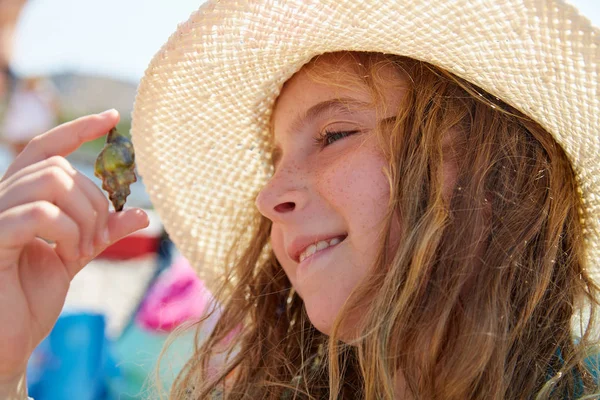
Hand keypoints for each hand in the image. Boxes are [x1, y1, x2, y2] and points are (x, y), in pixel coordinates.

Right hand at [0, 110, 149, 381]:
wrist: (6, 342)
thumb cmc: (31, 298)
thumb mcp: (75, 256)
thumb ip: (102, 232)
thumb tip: (142, 212)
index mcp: (18, 199)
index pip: (45, 148)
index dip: (78, 130)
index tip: (115, 118)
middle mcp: (0, 199)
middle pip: (58, 168)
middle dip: (93, 200)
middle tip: (98, 237)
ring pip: (52, 182)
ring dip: (83, 216)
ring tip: (82, 248)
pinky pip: (41, 214)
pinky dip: (68, 232)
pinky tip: (68, 255)